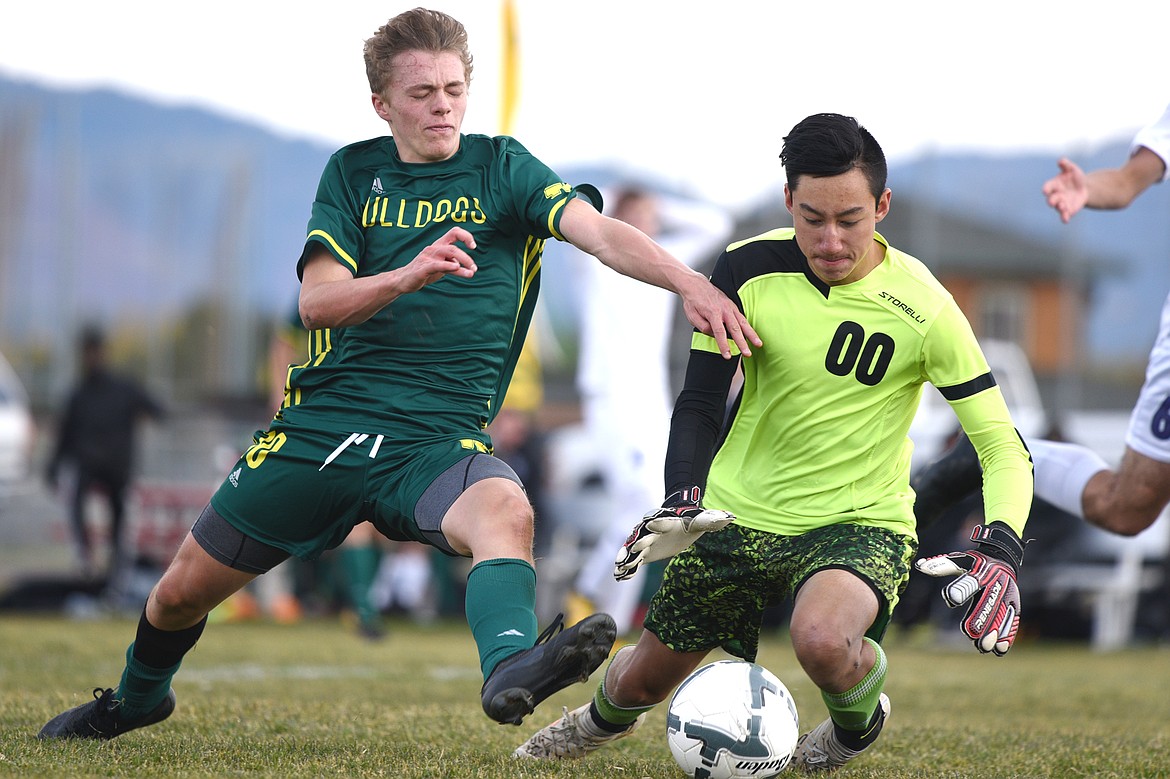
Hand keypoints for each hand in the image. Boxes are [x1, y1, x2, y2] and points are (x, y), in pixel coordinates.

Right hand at [397, 227, 478, 292]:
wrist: (404, 280)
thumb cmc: (424, 271)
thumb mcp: (441, 267)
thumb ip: (452, 264)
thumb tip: (466, 266)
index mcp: (439, 245)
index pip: (454, 232)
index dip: (466, 236)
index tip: (473, 246)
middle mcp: (434, 248)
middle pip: (454, 247)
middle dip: (467, 258)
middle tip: (474, 268)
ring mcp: (428, 257)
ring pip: (449, 253)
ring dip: (463, 262)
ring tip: (471, 272)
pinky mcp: (423, 268)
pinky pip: (437, 265)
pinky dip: (448, 265)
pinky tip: (456, 267)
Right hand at [613, 487, 733, 580]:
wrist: (679, 521)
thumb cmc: (691, 521)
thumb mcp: (701, 521)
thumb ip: (711, 520)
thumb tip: (729, 517)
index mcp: (666, 522)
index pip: (659, 521)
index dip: (655, 524)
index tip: (651, 525)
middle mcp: (652, 531)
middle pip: (641, 536)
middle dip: (635, 544)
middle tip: (630, 551)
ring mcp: (646, 542)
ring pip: (633, 549)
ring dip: (626, 557)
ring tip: (618, 568)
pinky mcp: (645, 553)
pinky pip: (633, 560)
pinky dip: (627, 568)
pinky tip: (619, 577)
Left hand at [679, 277, 760, 359]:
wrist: (696, 285)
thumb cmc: (693, 301)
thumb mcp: (692, 316)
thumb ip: (703, 327)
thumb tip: (714, 335)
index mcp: (713, 313)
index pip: (719, 332)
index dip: (724, 345)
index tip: (727, 355)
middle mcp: (724, 309)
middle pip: (735, 329)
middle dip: (742, 342)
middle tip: (747, 353)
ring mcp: (730, 307)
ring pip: (743, 322)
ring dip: (751, 334)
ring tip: (758, 344)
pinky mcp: (733, 306)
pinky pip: (742, 318)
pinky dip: (748, 327)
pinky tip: (752, 335)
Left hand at [914, 522, 1024, 655]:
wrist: (1003, 558)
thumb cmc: (974, 563)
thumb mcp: (959, 560)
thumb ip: (940, 566)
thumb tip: (919, 566)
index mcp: (979, 572)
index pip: (969, 582)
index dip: (960, 590)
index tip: (952, 600)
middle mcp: (995, 584)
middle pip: (987, 604)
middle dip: (979, 619)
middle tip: (970, 634)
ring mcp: (1007, 595)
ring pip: (1001, 615)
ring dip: (993, 633)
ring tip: (984, 647)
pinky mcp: (1015, 604)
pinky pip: (1012, 621)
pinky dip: (1007, 636)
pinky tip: (999, 650)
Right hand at [1041, 157, 1088, 223]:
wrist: (1083, 188)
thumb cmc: (1074, 177)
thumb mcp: (1072, 169)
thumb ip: (1066, 165)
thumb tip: (1061, 160)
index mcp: (1054, 185)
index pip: (1047, 187)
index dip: (1046, 189)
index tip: (1045, 190)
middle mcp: (1055, 195)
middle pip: (1051, 199)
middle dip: (1051, 201)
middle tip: (1053, 202)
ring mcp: (1061, 203)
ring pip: (1058, 207)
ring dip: (1059, 208)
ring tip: (1063, 207)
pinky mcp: (1068, 210)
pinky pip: (1064, 215)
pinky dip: (1064, 218)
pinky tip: (1066, 220)